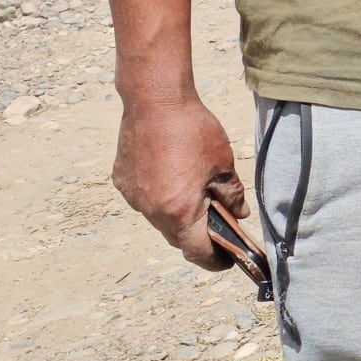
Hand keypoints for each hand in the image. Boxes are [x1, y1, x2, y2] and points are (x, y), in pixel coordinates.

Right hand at [112, 90, 244, 266]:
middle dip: (196, 237)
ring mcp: (133, 197)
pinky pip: (143, 200)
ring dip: (176, 216)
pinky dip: (159, 197)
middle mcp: (151, 210)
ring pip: (158, 220)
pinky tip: (170, 177)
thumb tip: (239, 215)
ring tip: (192, 196)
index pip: (197, 252)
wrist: (154, 99)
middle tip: (215, 225)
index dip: (214, 261)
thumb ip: (232, 195)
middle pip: (177, 238)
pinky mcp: (121, 181)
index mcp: (179, 211)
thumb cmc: (193, 129)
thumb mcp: (223, 163)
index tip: (226, 261)